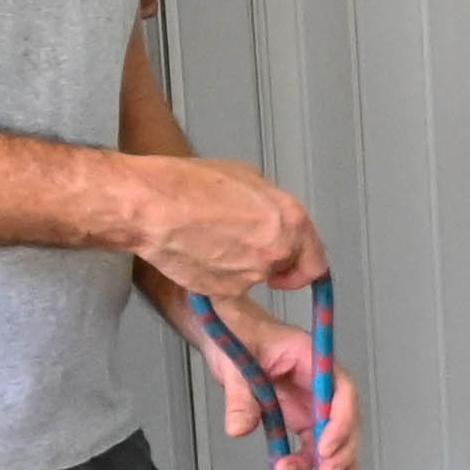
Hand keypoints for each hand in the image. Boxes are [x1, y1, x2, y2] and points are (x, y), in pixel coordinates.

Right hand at [132, 155, 328, 297]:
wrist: (153, 206)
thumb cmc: (192, 185)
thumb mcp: (247, 177)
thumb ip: (271, 206)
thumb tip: (274, 218)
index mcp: (290, 220)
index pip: (316, 262)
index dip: (305, 266)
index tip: (295, 267)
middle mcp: (276, 251)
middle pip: (286, 271)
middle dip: (272, 264)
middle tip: (245, 247)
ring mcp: (251, 275)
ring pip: (254, 279)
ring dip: (240, 267)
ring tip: (211, 241)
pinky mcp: (223, 291)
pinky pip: (228, 289)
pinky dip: (218, 277)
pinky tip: (198, 254)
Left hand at [149, 266, 365, 469]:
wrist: (228, 334)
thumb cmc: (236, 336)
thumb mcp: (234, 363)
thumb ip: (239, 395)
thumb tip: (239, 428)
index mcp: (312, 358)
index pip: (340, 391)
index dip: (339, 421)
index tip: (325, 447)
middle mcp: (319, 381)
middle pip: (345, 418)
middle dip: (343, 449)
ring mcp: (311, 400)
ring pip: (336, 435)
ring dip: (338, 462)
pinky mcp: (299, 415)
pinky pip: (314, 442)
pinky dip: (314, 462)